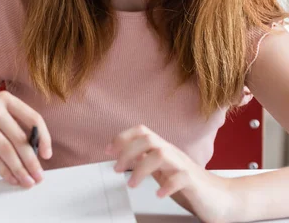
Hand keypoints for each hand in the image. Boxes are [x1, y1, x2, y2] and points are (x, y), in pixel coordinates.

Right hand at [0, 91, 51, 187]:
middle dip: (32, 161)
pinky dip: (4, 171)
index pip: (33, 118)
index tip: (47, 154)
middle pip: (20, 138)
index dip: (44, 138)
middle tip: (39, 175)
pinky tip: (11, 178)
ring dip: (19, 169)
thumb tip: (37, 152)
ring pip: (7, 150)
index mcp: (4, 99)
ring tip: (26, 181)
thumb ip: (13, 127)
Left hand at [107, 125, 235, 222]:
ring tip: (133, 184)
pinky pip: (179, 177)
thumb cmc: (191, 185)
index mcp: (163, 149)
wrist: (222, 198)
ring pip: (160, 154)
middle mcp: (172, 153)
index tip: (108, 151)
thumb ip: (146, 160)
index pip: (142, 131)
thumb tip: (125, 153)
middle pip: (148, 138)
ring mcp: (183, 165)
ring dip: (141, 169)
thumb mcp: (162, 170)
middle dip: (127, 151)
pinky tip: (158, 193)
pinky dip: (166, 185)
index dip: (122, 137)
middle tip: (116, 169)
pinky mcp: (194, 181)